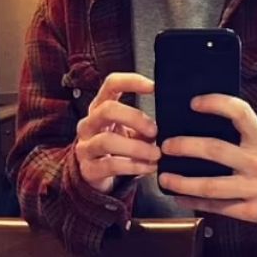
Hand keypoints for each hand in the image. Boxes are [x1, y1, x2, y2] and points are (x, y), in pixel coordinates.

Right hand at [73, 73, 159, 193]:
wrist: (97, 174)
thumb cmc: (118, 146)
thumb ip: (145, 124)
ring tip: (156, 154)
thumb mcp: (131, 131)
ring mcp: (85, 147)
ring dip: (136, 147)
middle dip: (134, 118)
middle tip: (155, 131)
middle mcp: (89, 124)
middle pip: (107, 110)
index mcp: (100, 107)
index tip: (154, 87)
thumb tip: (170, 122)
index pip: (111, 84)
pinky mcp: (88, 169)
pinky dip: (134, 166)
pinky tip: (149, 167)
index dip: (131, 81)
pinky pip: (111, 165)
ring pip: (107, 141)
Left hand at [157, 94, 256, 225]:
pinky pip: (217, 207)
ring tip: (165, 177)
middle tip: (166, 145)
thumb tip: (200, 123)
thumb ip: (241, 134)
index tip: (194, 103)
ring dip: (183, 182)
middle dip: (186, 147)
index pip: (241, 113)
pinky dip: (194, 202)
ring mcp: (255, 189)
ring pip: (212, 186)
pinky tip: (179, 197)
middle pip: (217, 150)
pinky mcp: (252, 212)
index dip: (217, 104)